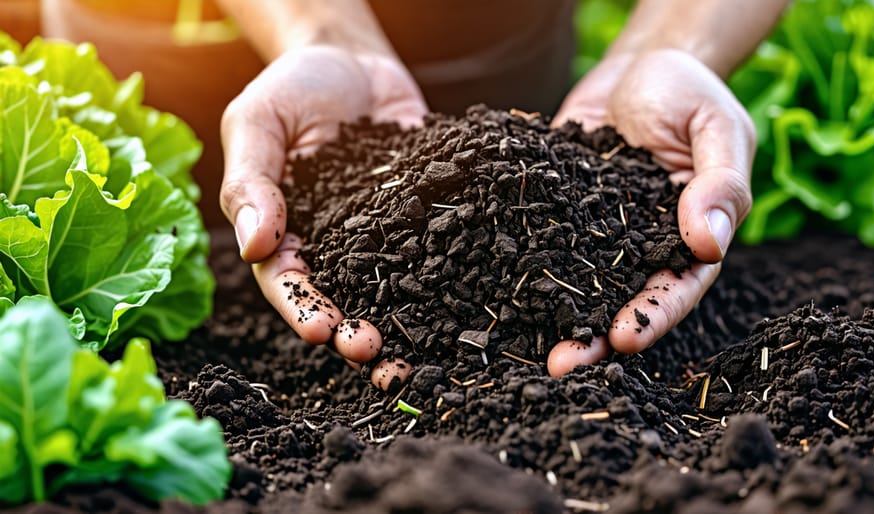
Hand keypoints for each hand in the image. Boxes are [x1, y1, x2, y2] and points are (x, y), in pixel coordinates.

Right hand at [220, 46, 426, 388]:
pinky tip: (464, 302)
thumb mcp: (258, 123)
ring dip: (400, 323)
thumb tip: (253, 245)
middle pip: (341, 298)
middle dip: (352, 331)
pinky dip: (449, 277)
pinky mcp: (424, 215)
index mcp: (285, 232)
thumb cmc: (293, 87)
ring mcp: (383, 235)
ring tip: (413, 356)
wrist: (353, 59)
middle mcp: (334, 244)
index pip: (287, 281)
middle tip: (369, 352)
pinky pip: (436, 248)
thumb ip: (253, 181)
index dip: (302, 309)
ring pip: (390, 288)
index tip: (322, 330)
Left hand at [546, 49, 754, 376]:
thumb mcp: (715, 128)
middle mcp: (640, 242)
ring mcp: (596, 231)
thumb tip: (710, 242)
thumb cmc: (690, 91)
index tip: (623, 340)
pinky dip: (519, 265)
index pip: (676, 285)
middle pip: (620, 297)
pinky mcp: (558, 211)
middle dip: (592, 335)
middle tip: (562, 365)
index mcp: (688, 234)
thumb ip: (719, 182)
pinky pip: (540, 239)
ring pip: (575, 281)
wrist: (640, 64)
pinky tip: (491, 287)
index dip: (652, 315)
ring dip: (552, 314)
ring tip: (524, 345)